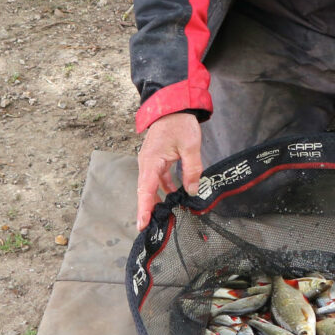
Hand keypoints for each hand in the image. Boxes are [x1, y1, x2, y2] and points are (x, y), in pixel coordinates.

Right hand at [136, 112, 201, 230]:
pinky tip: (175, 194)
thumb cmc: (180, 123)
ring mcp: (150, 161)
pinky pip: (158, 178)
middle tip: (151, 229)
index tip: (142, 225)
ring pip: (151, 186)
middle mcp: (146, 163)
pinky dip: (164, 188)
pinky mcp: (156, 159)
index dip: (144, 209)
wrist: (174, 106)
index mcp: (151, 161)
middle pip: (145, 191)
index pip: (146, 190)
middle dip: (148, 210)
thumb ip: (192, 169)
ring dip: (157, 200)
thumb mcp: (191, 146)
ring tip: (165, 216)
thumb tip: (192, 191)